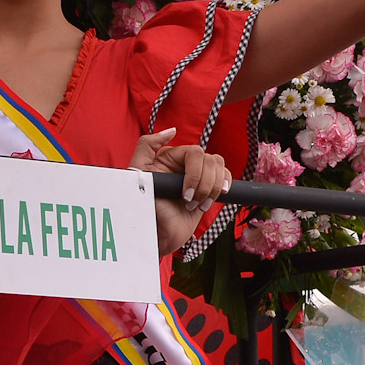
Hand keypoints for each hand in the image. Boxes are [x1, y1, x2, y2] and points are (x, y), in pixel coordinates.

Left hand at [131, 128, 231, 255]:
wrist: (159, 234)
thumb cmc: (145, 207)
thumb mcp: (138, 173)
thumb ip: (147, 146)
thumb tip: (173, 131)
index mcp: (170, 157)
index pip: (195, 152)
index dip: (195, 174)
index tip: (185, 194)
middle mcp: (185, 164)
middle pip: (210, 160)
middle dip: (203, 185)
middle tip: (189, 202)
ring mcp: (198, 175)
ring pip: (219, 167)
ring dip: (211, 189)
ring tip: (197, 205)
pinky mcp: (208, 188)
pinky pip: (226, 178)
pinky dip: (222, 188)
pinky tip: (210, 200)